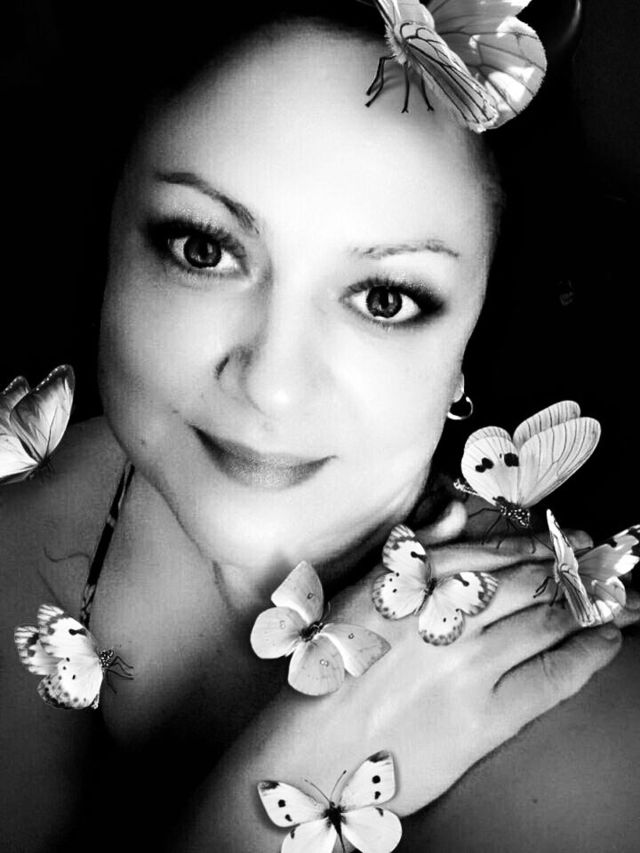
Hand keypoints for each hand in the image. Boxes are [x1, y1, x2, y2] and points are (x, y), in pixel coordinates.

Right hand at [325, 505, 636, 814]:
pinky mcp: (484, 717)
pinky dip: (587, 655)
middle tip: (599, 566)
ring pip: (548, 621)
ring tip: (611, 601)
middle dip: (573, 571)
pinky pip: (552, 677)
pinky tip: (604, 642)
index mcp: (413, 580)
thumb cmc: (334, 670)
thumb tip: (455, 511)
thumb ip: (411, 550)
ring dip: (588, 607)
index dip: (539, 546)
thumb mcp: (361, 593)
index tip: (564, 543)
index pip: (495, 552)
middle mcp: (444, 614)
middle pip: (530, 582)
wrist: (315, 751)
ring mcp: (467, 665)